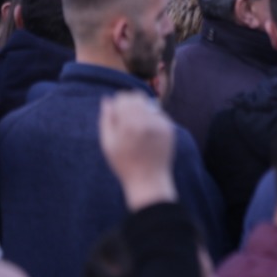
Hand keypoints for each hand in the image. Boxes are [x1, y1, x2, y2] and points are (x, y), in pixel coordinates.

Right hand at [100, 91, 177, 211]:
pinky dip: (152, 120)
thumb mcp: (108, 143)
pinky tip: (148, 135)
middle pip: (138, 97)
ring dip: (142, 111)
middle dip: (130, 104)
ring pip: (150, 104)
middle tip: (127, 120)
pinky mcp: (170, 128)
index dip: (118, 105)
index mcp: (130, 124)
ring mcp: (161, 124)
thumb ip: (107, 119)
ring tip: (137, 129)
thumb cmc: (124, 163)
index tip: (117, 116)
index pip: (124, 98)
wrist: (149, 179)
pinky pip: (159, 114)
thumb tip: (107, 100)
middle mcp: (148, 121)